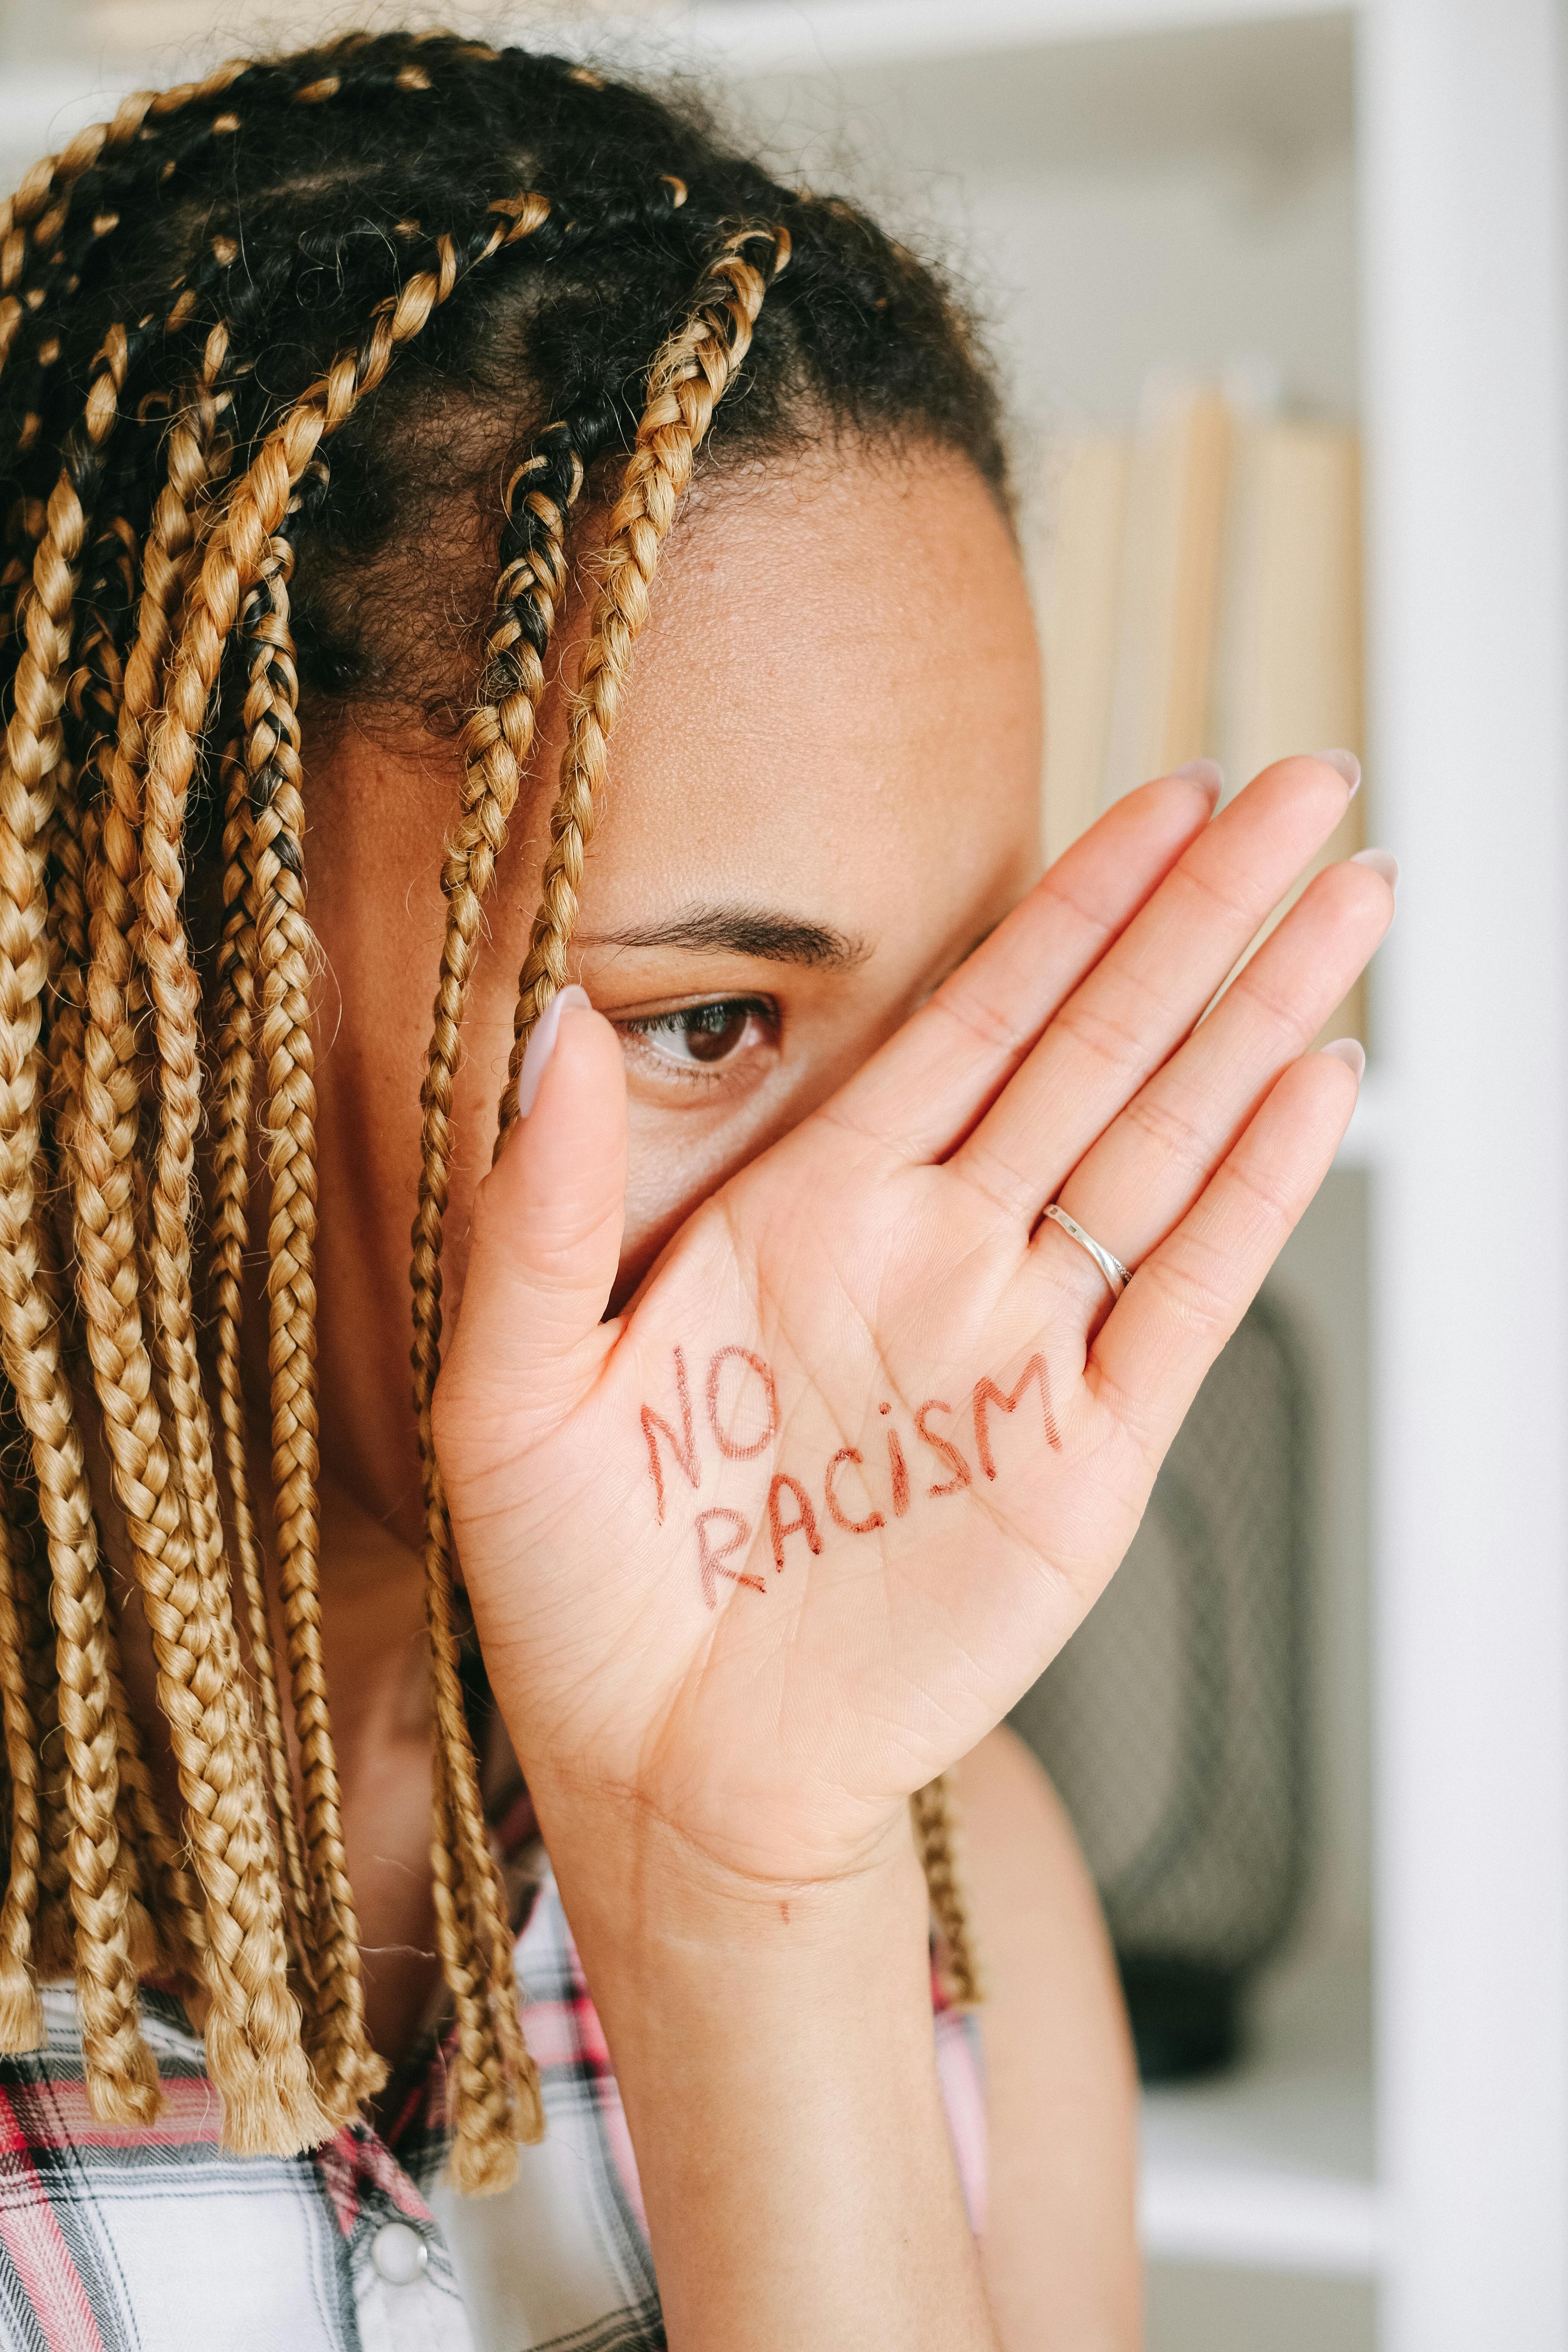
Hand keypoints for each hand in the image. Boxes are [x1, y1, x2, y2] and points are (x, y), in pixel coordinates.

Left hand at [436, 756, 1389, 1900]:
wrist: (665, 1771)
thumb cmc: (582, 1588)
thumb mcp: (513, 1386)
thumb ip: (540, 1206)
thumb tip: (552, 1027)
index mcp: (817, 1214)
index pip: (975, 1019)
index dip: (1071, 905)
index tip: (1159, 799)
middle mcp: (938, 1258)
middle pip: (1101, 1049)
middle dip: (1205, 915)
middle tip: (1303, 787)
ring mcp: (1023, 1354)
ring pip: (1167, 1148)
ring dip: (1259, 1019)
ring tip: (1351, 897)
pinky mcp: (1080, 1465)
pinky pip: (1183, 1306)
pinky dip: (1255, 1201)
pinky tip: (1316, 1086)